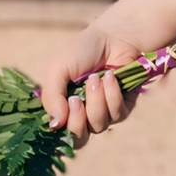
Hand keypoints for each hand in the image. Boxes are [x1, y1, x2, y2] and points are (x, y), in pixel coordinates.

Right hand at [37, 22, 147, 147]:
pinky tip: (111, 77)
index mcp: (62, 108)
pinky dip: (113, 96)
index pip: (59, 135)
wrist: (114, 35)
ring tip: (96, 79)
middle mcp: (82, 114)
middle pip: (79, 140)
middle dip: (78, 121)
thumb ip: (52, 97)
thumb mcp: (57, 69)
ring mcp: (104, 111)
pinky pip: (118, 115)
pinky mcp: (124, 106)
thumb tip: (55, 125)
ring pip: (99, 126)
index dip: (62, 128)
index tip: (68, 103)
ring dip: (97, 102)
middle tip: (77, 99)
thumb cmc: (82, 50)